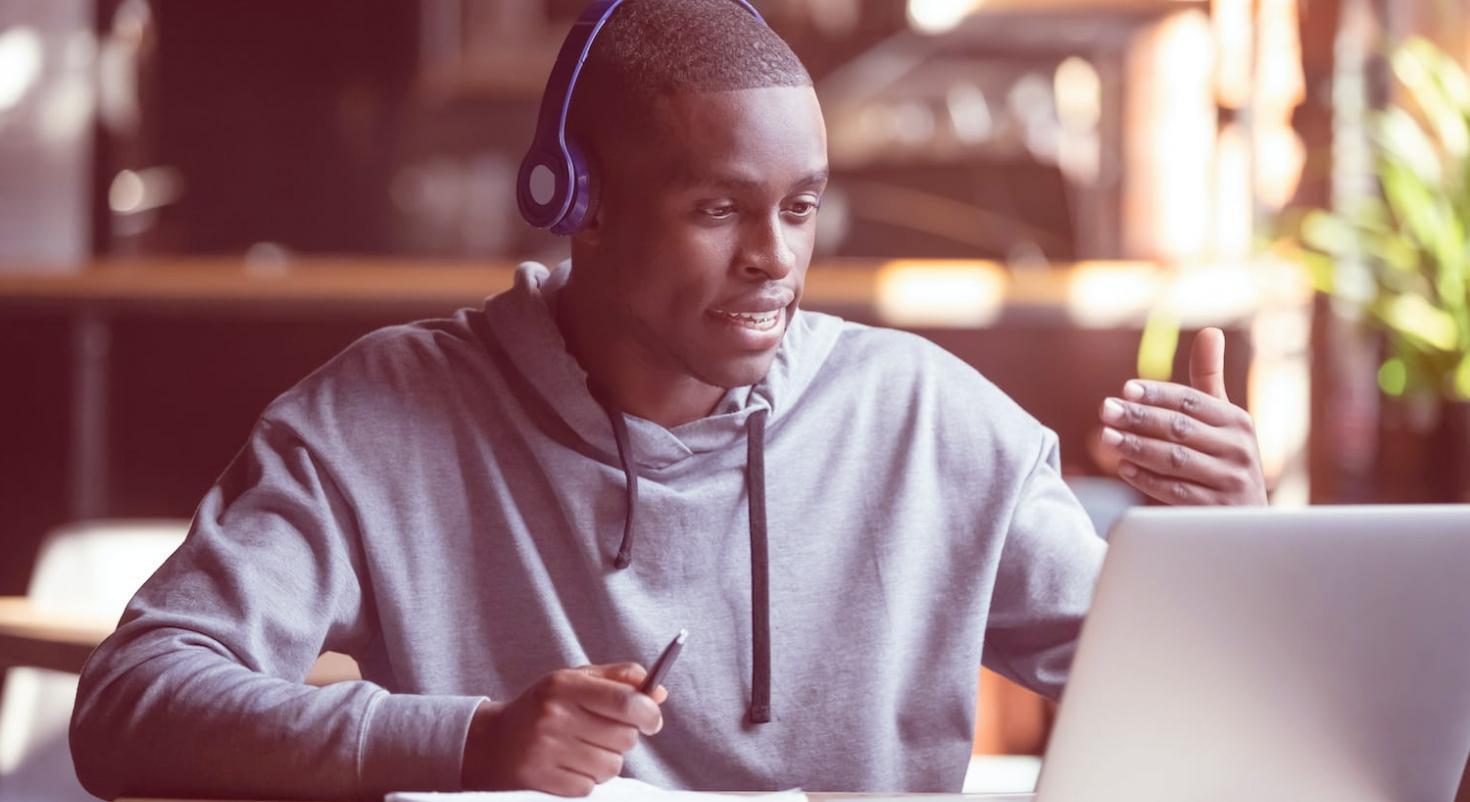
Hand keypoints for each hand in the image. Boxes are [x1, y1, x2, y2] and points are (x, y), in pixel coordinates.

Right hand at [460, 663, 668, 796]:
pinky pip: (590, 787)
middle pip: (624, 737)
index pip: (625, 701)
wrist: (492, 743)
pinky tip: (568, 766)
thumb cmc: (544, 707)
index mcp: (564, 686)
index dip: (649, 713)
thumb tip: (659, 692)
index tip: (653, 720)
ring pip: (611, 766)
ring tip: (582, 749)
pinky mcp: (541, 781)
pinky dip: (587, 780)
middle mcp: (554, 717)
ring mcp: (545, 751)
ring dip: (606, 761)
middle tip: (603, 732)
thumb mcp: (575, 681)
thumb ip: (619, 680)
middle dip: (624, 737)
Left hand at [1097, 327, 1266, 505]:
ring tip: (1106, 437)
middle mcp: (1237, 448)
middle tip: (1105, 409)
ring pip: (1175, 460)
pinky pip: (1176, 492)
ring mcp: (1229, 480)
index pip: (1191, 402)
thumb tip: (1209, 331)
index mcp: (1236, 421)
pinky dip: (1147, 479)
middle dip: (1139, 418)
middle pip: (1180, 428)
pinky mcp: (1216, 509)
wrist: (1246, 519)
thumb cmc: (1226, 459)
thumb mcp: (1223, 419)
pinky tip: (1122, 468)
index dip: (1158, 394)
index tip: (1126, 389)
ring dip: (1137, 447)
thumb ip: (1209, 379)